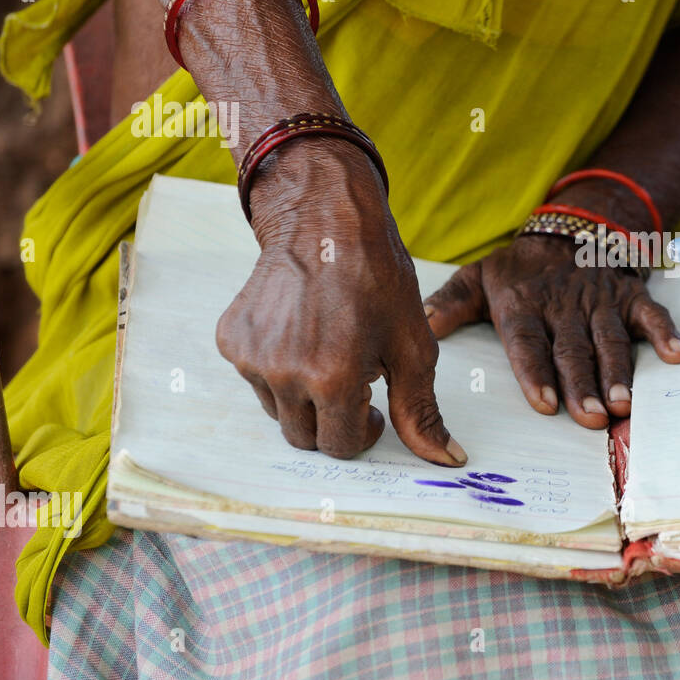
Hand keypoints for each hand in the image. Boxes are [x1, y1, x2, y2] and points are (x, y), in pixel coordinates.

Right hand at [216, 139, 464, 463]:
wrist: (326, 220)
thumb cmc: (379, 279)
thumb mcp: (413, 346)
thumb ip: (422, 410)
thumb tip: (447, 460)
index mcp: (332, 378)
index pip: (343, 446)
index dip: (367, 431)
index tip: (375, 408)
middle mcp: (284, 373)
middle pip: (306, 438)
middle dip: (334, 421)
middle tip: (355, 382)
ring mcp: (251, 357)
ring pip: (279, 412)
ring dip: (305, 397)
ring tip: (330, 351)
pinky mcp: (232, 339)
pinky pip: (255, 379)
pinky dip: (279, 369)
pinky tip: (302, 334)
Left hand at [423, 234, 679, 428]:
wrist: (571, 229)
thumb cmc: (520, 269)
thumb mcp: (479, 278)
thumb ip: (451, 304)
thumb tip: (423, 326)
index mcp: (524, 306)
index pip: (528, 342)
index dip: (536, 372)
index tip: (544, 403)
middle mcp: (564, 306)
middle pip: (572, 349)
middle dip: (581, 383)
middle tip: (589, 417)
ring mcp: (601, 302)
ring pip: (610, 339)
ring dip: (619, 371)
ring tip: (623, 404)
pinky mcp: (631, 297)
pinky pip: (652, 314)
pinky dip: (665, 334)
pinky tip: (676, 357)